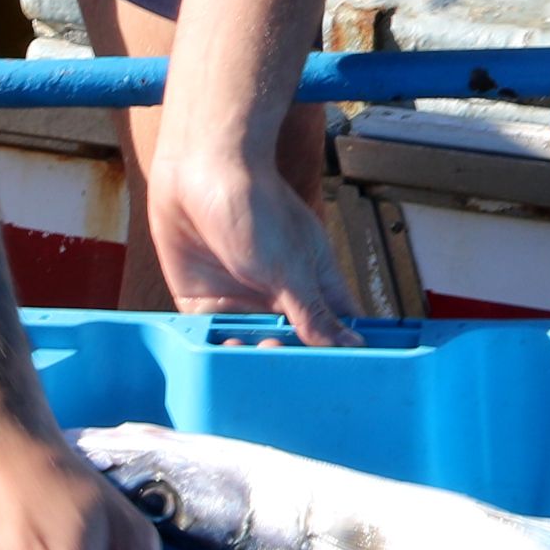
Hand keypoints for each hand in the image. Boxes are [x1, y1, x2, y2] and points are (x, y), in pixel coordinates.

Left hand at [144, 116, 363, 348]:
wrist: (198, 169)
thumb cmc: (254, 202)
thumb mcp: (290, 265)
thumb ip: (314, 311)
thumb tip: (351, 345)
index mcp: (314, 282)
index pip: (336, 327)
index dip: (341, 354)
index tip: (343, 380)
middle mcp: (279, 295)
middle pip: (292, 345)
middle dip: (291, 363)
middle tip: (287, 371)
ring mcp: (241, 299)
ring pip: (251, 346)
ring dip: (253, 358)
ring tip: (255, 354)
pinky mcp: (203, 301)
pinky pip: (212, 337)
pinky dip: (218, 350)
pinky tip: (224, 355)